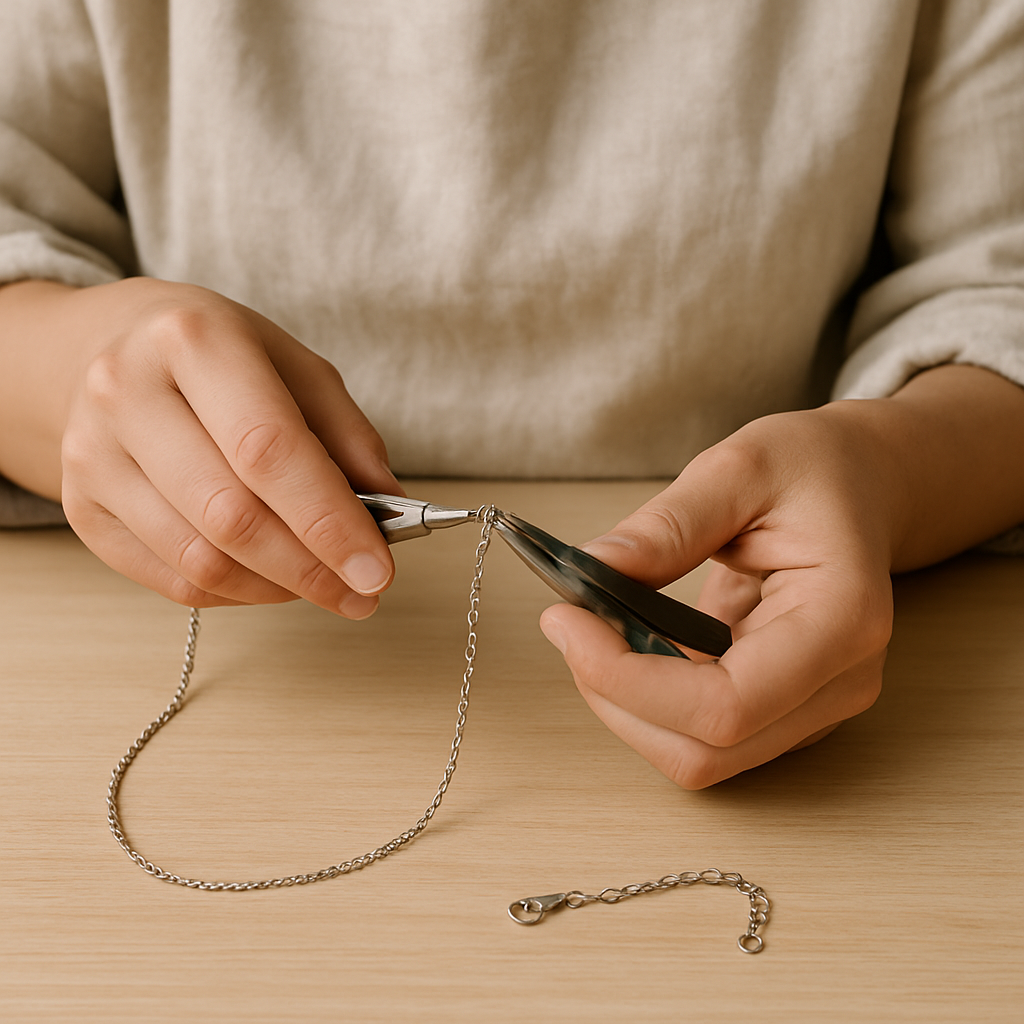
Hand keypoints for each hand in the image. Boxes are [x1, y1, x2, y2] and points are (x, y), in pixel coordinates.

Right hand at [13, 278, 400, 616]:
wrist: (116, 347)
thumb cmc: (221, 358)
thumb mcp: (298, 368)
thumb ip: (348, 438)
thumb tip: (390, 510)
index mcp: (193, 342)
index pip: (267, 449)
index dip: (327, 520)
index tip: (377, 569)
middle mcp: (126, 393)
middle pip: (230, 514)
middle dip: (310, 568)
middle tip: (363, 593)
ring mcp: (92, 454)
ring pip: (198, 559)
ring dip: (277, 588)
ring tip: (326, 586)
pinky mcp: (81, 507)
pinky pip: (171, 580)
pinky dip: (236, 593)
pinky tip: (272, 580)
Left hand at [538, 404, 902, 787]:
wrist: (860, 485)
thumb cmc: (813, 470)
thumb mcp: (739, 468)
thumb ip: (667, 525)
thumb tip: (591, 572)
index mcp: (843, 622)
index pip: (725, 705)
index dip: (629, 680)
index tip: (566, 622)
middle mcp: (838, 684)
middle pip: (706, 749)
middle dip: (617, 697)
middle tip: (569, 625)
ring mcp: (814, 707)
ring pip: (698, 754)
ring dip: (626, 703)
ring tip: (593, 629)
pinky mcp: (783, 708)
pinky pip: (700, 731)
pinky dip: (647, 696)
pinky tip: (627, 639)